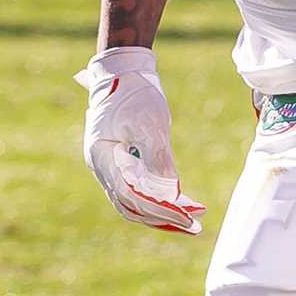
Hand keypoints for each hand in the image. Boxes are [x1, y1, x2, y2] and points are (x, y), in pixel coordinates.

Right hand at [75, 48, 204, 235]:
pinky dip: (159, 195)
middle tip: (193, 227)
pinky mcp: (122, 161)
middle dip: (163, 218)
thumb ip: (157, 157)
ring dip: (163, 211)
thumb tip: (171, 191)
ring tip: (193, 218)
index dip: (159, 209)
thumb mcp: (148, 122)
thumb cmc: (132, 92)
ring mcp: (110, 165)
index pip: (131, 196)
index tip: (186, 217)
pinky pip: (139, 187)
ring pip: (135, 200)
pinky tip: (182, 199)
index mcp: (101, 158)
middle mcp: (103, 167)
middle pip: (131, 205)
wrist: (122, 69)